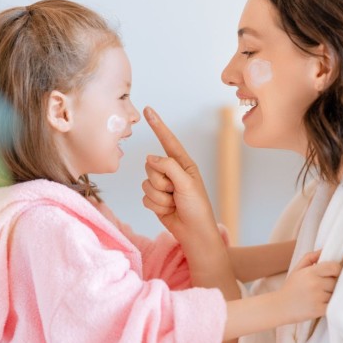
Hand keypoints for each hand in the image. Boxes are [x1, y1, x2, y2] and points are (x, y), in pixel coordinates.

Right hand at [141, 106, 218, 240]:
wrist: (194, 232)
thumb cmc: (197, 207)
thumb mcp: (186, 183)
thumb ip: (168, 166)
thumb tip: (150, 157)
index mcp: (183, 163)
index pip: (168, 140)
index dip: (157, 125)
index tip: (148, 110)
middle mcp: (171, 172)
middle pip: (151, 166)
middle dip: (161, 182)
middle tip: (175, 192)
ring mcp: (162, 185)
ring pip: (146, 183)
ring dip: (160, 197)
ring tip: (174, 203)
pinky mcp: (155, 199)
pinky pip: (145, 197)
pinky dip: (156, 206)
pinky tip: (168, 211)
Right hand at [277, 250, 340, 323]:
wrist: (279, 307)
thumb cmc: (290, 287)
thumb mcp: (297, 269)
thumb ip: (310, 257)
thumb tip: (324, 250)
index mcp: (310, 272)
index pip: (335, 267)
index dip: (336, 270)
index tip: (332, 274)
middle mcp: (315, 284)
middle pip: (336, 281)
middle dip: (333, 284)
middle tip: (324, 287)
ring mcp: (318, 297)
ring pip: (335, 294)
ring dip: (331, 295)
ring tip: (320, 297)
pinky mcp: (319, 310)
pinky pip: (334, 305)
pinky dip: (330, 305)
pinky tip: (322, 304)